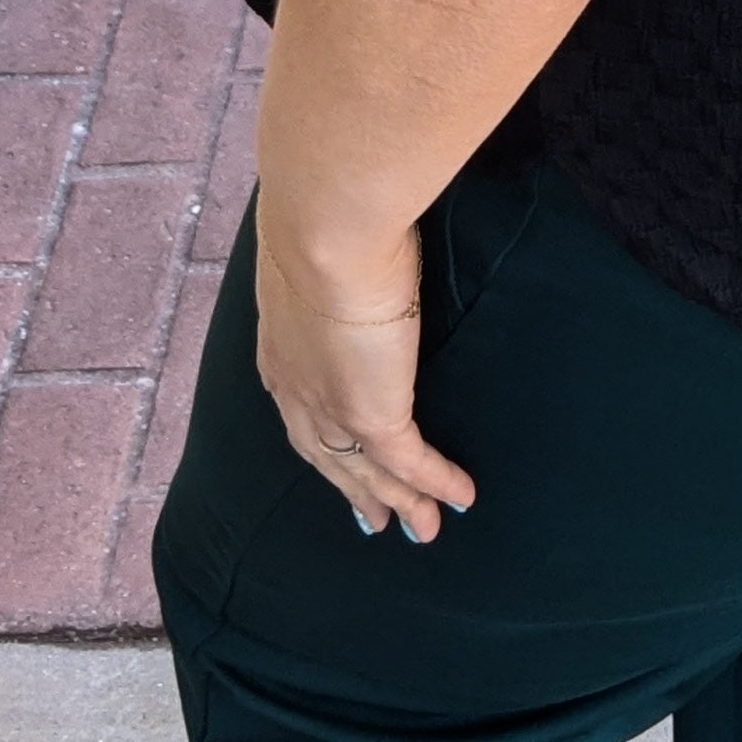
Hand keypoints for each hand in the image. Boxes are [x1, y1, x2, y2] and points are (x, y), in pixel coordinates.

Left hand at [253, 209, 477, 542]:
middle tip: (375, 521)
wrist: (324, 223)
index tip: (336, 460)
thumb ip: (334, 253)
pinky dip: (435, 483)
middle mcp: (296, 387)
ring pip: (367, 471)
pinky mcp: (373, 412)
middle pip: (328, 456)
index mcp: (280, 347)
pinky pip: (411, 462)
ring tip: (424, 529)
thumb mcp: (318, 242)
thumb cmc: (322, 212)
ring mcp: (332, 406)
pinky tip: (460, 498)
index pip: (300, 408)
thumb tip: (358, 231)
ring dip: (397, 502)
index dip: (321, 440)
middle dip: (354, 489)